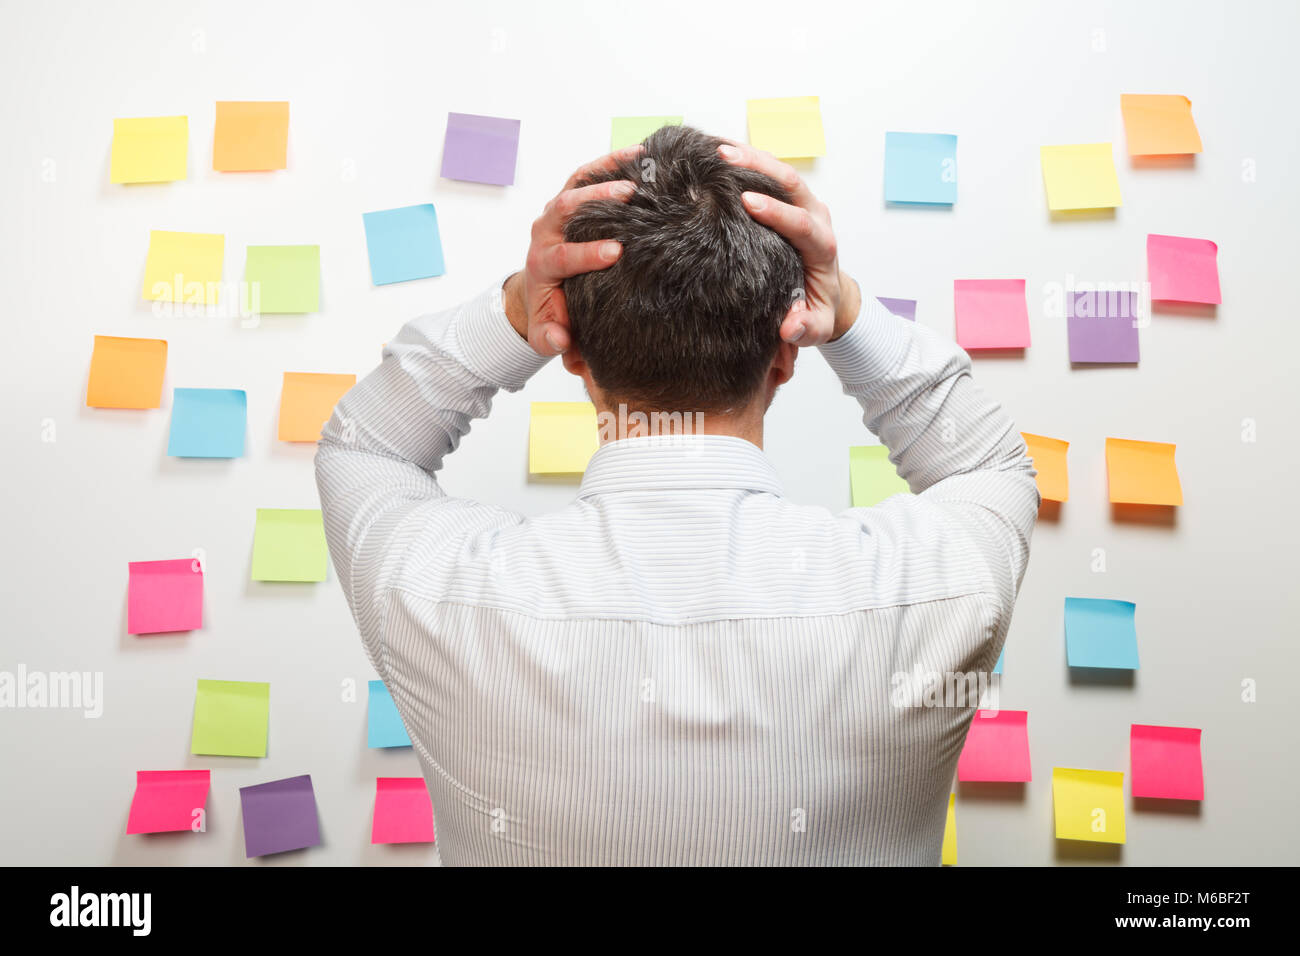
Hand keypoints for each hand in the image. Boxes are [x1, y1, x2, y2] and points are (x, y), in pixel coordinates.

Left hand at [505, 146, 640, 355]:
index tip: (615, 252)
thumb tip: (560, 341)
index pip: (561, 256)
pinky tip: (638, 153)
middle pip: (565, 209)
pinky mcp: (569, 199)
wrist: (541, 291)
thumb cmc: (550, 313)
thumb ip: (550, 339)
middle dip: (596, 200)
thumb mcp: (545, 335)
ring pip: (575, 184)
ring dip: (606, 171)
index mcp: (541, 266)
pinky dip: (609, 161)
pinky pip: (585, 174)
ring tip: (639, 162)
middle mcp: (546, 233)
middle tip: (629, 195)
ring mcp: (556, 213)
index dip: (586, 254)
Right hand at [716, 142, 859, 344]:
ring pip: (779, 170)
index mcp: (822, 247)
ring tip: (714, 148)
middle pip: (791, 183)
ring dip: (749, 156)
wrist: (826, 294)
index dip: (777, 211)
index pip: (802, 223)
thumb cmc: (816, 310)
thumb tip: (790, 326)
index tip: (748, 202)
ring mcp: (802, 204)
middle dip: (759, 167)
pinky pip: (769, 172)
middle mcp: (815, 217)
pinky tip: (717, 151)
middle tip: (724, 157)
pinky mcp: (788, 199)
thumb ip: (805, 328)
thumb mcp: (815, 328)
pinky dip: (746, 159)